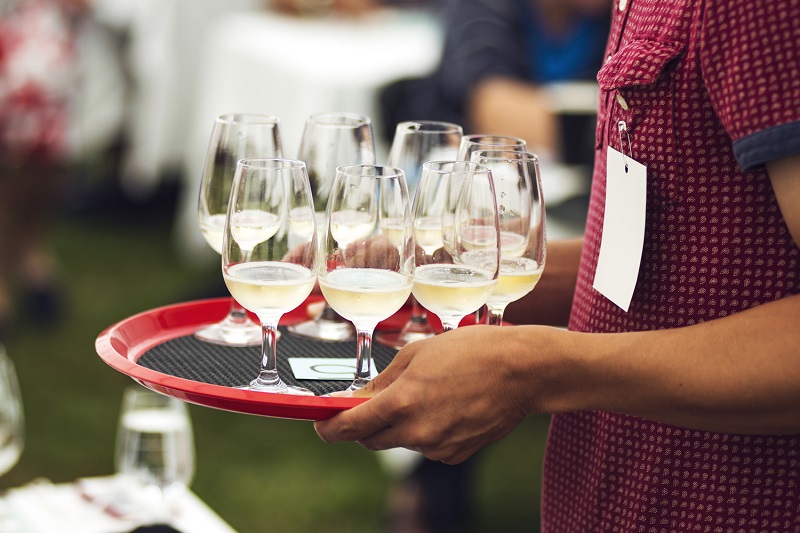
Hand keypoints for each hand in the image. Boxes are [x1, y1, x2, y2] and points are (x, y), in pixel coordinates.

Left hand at [314, 325, 533, 463]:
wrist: (521, 371)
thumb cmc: (471, 351)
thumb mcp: (418, 353)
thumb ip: (383, 381)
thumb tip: (359, 398)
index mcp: (401, 402)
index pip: (349, 428)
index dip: (329, 429)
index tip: (321, 425)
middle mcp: (416, 432)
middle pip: (371, 440)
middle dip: (364, 424)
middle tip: (371, 403)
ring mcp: (437, 447)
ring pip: (401, 441)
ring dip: (400, 424)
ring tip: (427, 393)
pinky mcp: (456, 455)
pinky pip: (427, 445)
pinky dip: (426, 430)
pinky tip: (446, 406)